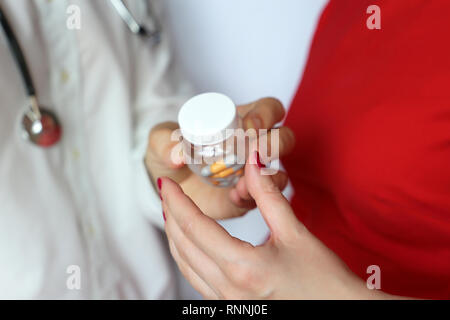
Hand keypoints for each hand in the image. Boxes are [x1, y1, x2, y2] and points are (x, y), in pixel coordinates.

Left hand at [145, 98, 294, 219]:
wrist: (167, 186)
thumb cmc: (169, 153)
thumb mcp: (160, 143)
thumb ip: (164, 143)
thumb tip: (177, 155)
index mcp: (239, 121)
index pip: (269, 109)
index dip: (266, 114)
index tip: (249, 126)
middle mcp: (253, 146)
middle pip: (284, 138)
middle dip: (276, 143)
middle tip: (253, 151)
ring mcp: (254, 174)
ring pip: (281, 171)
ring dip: (268, 176)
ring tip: (242, 183)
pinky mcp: (249, 197)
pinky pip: (264, 199)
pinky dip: (253, 197)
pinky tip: (234, 197)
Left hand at [159, 151, 389, 299]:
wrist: (339, 313)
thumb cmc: (324, 280)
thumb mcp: (296, 233)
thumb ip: (269, 196)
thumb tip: (253, 163)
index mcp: (242, 267)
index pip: (195, 227)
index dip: (176, 201)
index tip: (166, 184)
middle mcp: (228, 290)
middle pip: (183, 246)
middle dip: (170, 216)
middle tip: (166, 193)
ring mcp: (228, 303)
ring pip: (186, 266)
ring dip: (175, 238)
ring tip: (172, 214)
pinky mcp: (232, 308)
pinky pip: (197, 281)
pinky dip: (187, 258)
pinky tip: (191, 245)